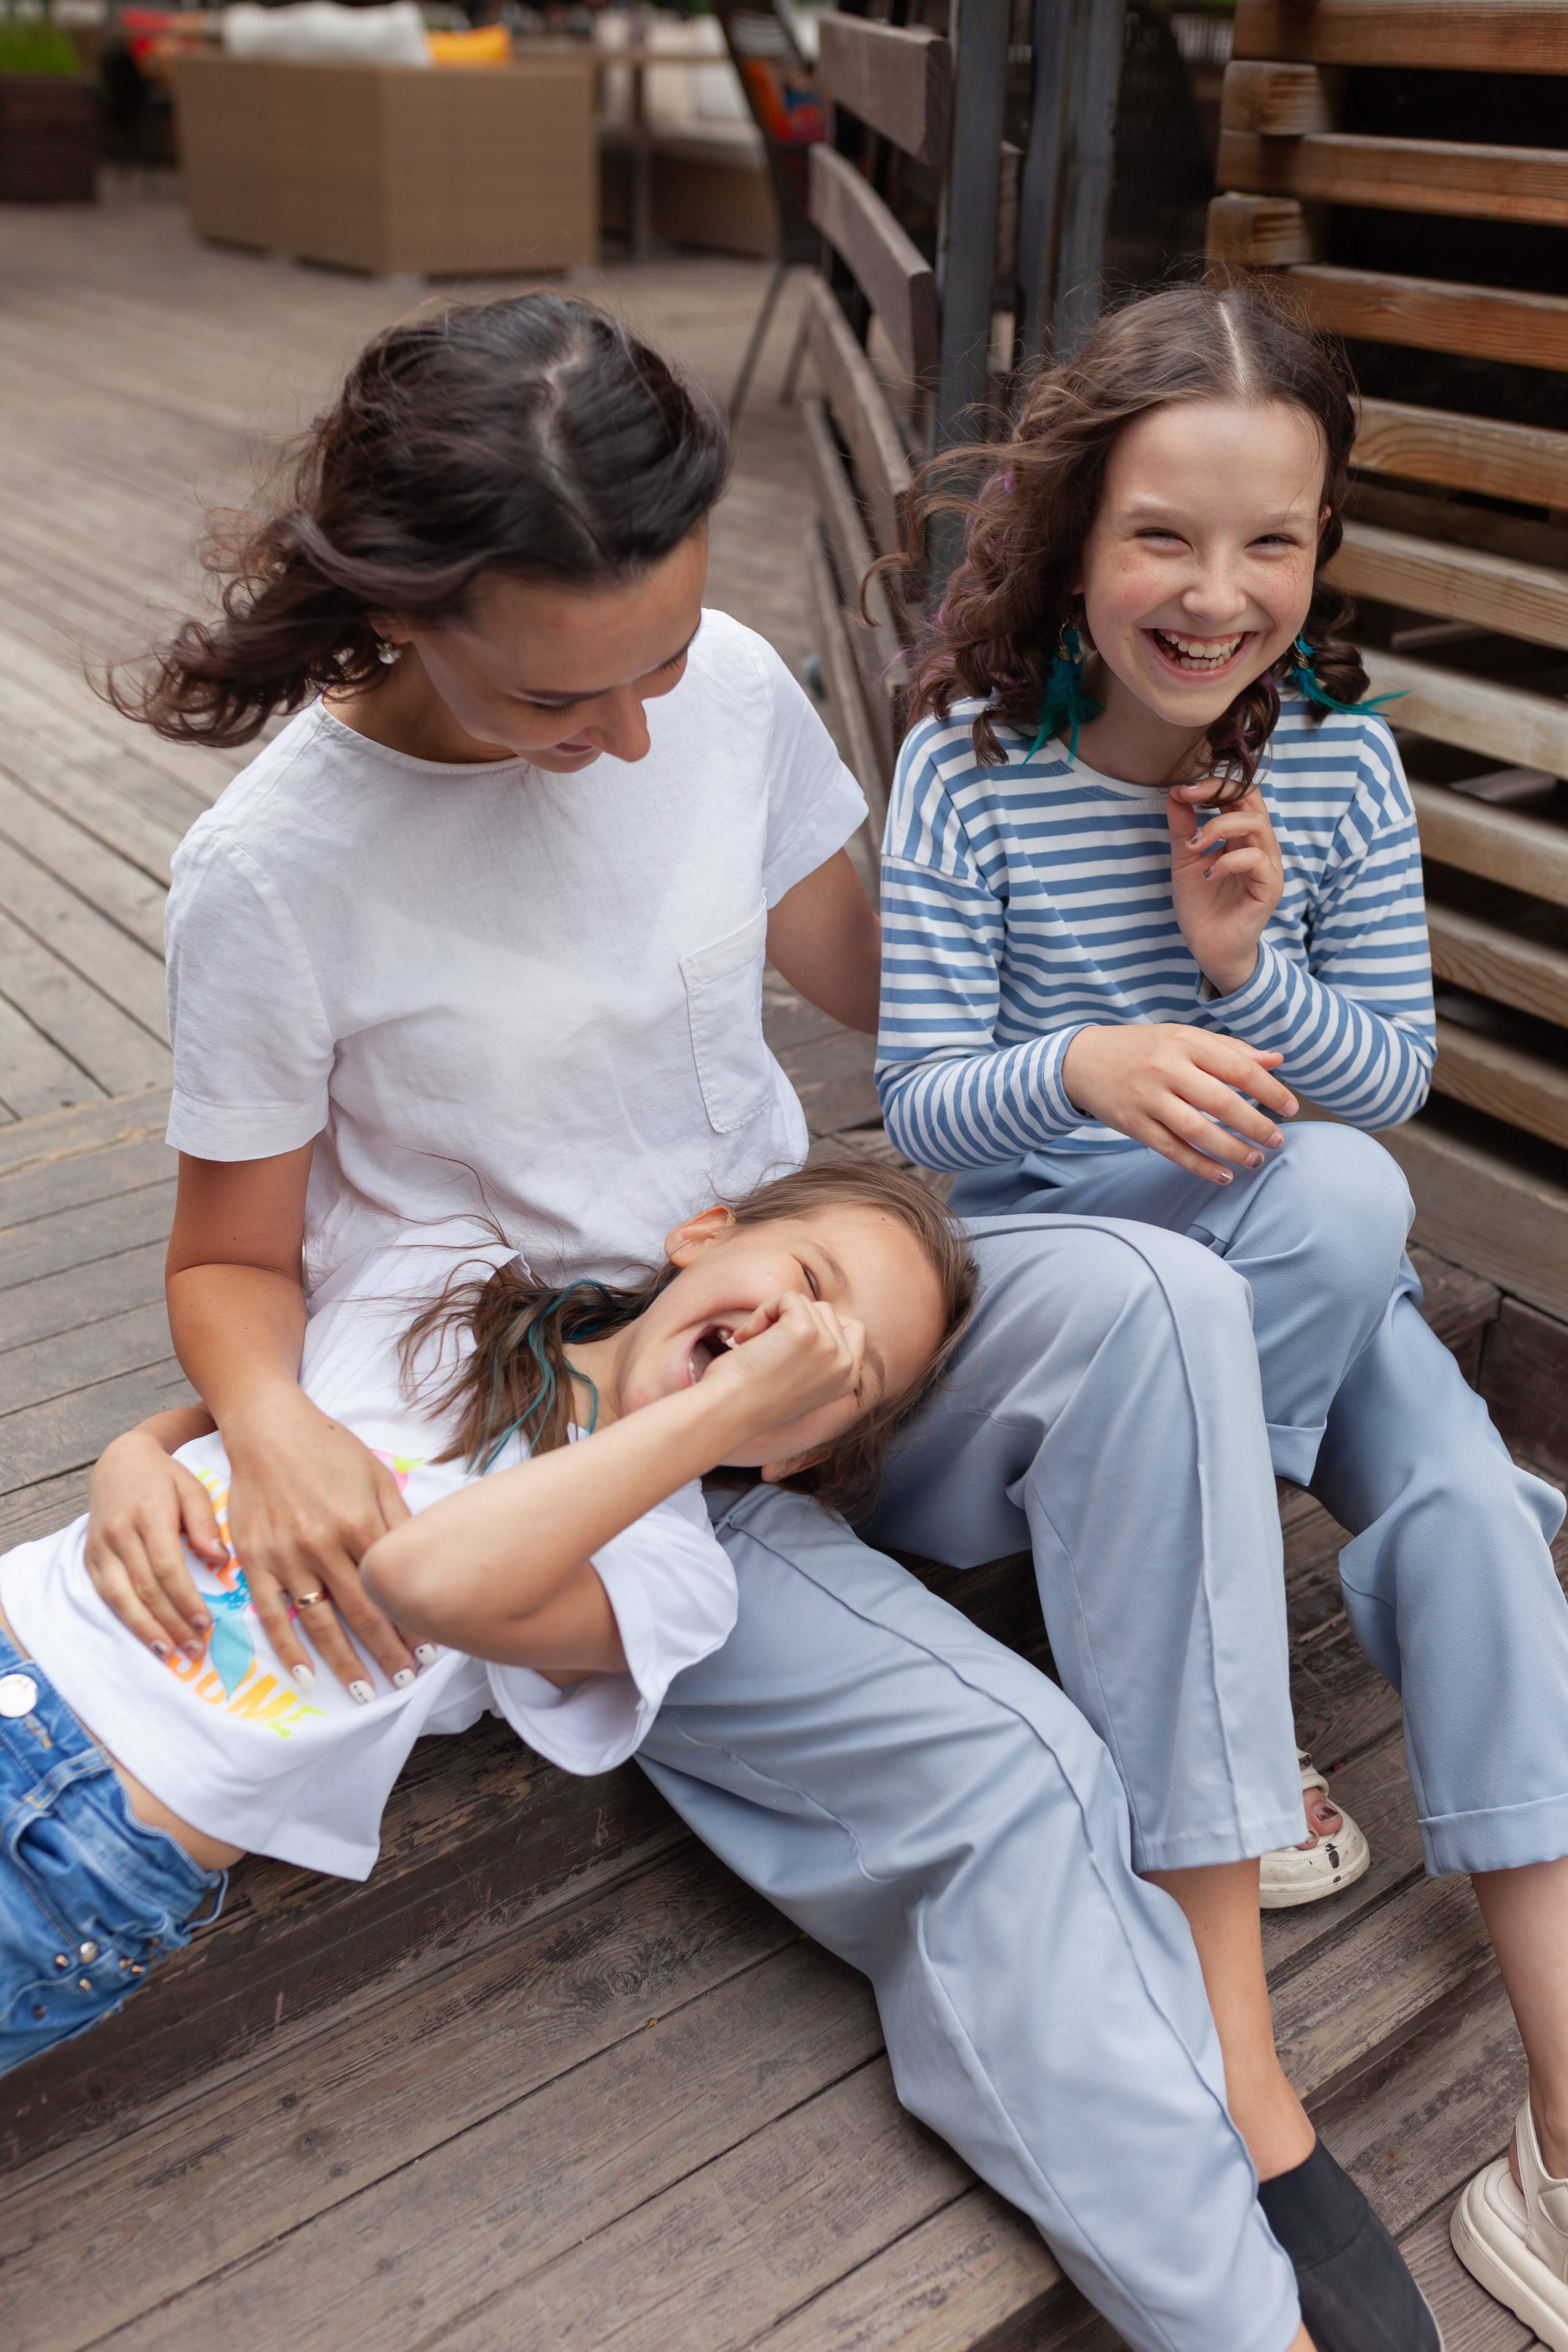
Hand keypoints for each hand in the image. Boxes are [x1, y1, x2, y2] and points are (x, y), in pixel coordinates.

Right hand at [86, 1428, 226, 1661]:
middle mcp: (119, 1533)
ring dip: (145, 1629)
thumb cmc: (165, 1477)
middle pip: (146, 1587)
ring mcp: (101, 1547)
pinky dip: (125, 1618)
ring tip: (169, 1652)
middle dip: (171, 1623)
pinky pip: (106, 1593)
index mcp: (149, 1514)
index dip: (185, 1599)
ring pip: (121, 1597)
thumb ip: (204, 1522)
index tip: (205, 1623)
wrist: (120, 1462)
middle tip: (195, 1649)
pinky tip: (145, 1635)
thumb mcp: (192, 1487)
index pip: (167, 1567)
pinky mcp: (90, 1556)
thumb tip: (219, 1559)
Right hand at [220, 1387, 420, 1696]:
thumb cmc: (329, 1449)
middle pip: (360, 1613)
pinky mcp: (254, 1560)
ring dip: (343, 1662)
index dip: (412, 1622)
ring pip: (319, 1622)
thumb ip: (398, 1521)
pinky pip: (272, 1614)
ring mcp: (285, 1555)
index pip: (392, 1588)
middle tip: (404, 1682)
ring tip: (364, 1692)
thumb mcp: (376, 1476)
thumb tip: (424, 1564)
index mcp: (359, 1522)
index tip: (430, 1651)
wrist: (267, 1428)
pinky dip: (287, 1649)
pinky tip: (305, 1675)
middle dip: (386, 1652)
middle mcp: (323, 1543)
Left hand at [703, 1289, 866, 1436]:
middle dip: (791, 1319)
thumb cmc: (752, 1400)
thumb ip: (818, 1360)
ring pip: (804, 1303)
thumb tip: (815, 1323)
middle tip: (763, 1344)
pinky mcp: (804, 1330)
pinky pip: (787, 1298)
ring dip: (773, 1315)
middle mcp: (845, 1363)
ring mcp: (828, 1345)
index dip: (821, 1323)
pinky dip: (763, 1311)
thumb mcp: (800, 1385)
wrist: (728, 1411)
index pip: (854, 1329)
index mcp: (848, 1379)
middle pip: (825, 1311)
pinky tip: (746, 1337)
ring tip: (753, 1344)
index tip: (789, 1338)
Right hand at [1062, 1023, 1297, 1183]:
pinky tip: (1222, 1175)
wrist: (1081, 1060)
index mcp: (1186, 1042)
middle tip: (1277, 1140)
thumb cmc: (1143, 1048)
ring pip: (1198, 1131)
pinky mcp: (1133, 1124)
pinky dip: (1200, 1166)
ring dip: (1232, 1150)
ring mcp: (1148, 1098)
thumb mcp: (1184, 1037)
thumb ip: (1231, 1050)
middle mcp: (1167, 1068)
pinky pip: (1172, 1150)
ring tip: (1255, 1160)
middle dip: (1256, 1125)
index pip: (1238, 1068)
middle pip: (1222, 1102)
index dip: (1270, 1090)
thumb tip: (1277, 1061)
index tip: (1291, 1108)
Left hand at [1167, 780, 1284, 996]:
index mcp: (1241, 836)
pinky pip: (1257, 860)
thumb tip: (1175, 793)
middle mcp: (1259, 845)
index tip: (1182, 789)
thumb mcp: (1185, 860)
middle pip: (1252, 800)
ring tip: (1193, 846)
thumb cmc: (1201, 906)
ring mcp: (1268, 865)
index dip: (1213, 785)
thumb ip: (1182, 828)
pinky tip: (1207, 875)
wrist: (1208, 948)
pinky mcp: (1270, 887)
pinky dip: (1228, 861)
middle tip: (1188, 797)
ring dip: (1218, 827)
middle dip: (1219, 791)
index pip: (1238, 795)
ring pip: (1256, 824)